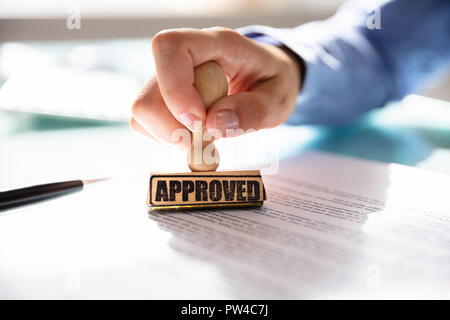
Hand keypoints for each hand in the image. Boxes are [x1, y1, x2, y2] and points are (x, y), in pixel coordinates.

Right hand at [130, 27, 301, 146]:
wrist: (266, 80)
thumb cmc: (272, 82)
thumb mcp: (279, 98)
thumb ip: (255, 110)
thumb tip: (215, 125)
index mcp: (216, 44)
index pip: (171, 48)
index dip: (176, 89)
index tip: (199, 120)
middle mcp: (185, 59)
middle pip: (148, 95)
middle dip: (175, 129)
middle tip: (208, 139)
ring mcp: (169, 79)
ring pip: (143, 113)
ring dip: (171, 136)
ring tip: (204, 138)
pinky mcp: (164, 98)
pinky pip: (147, 124)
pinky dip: (168, 139)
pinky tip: (194, 136)